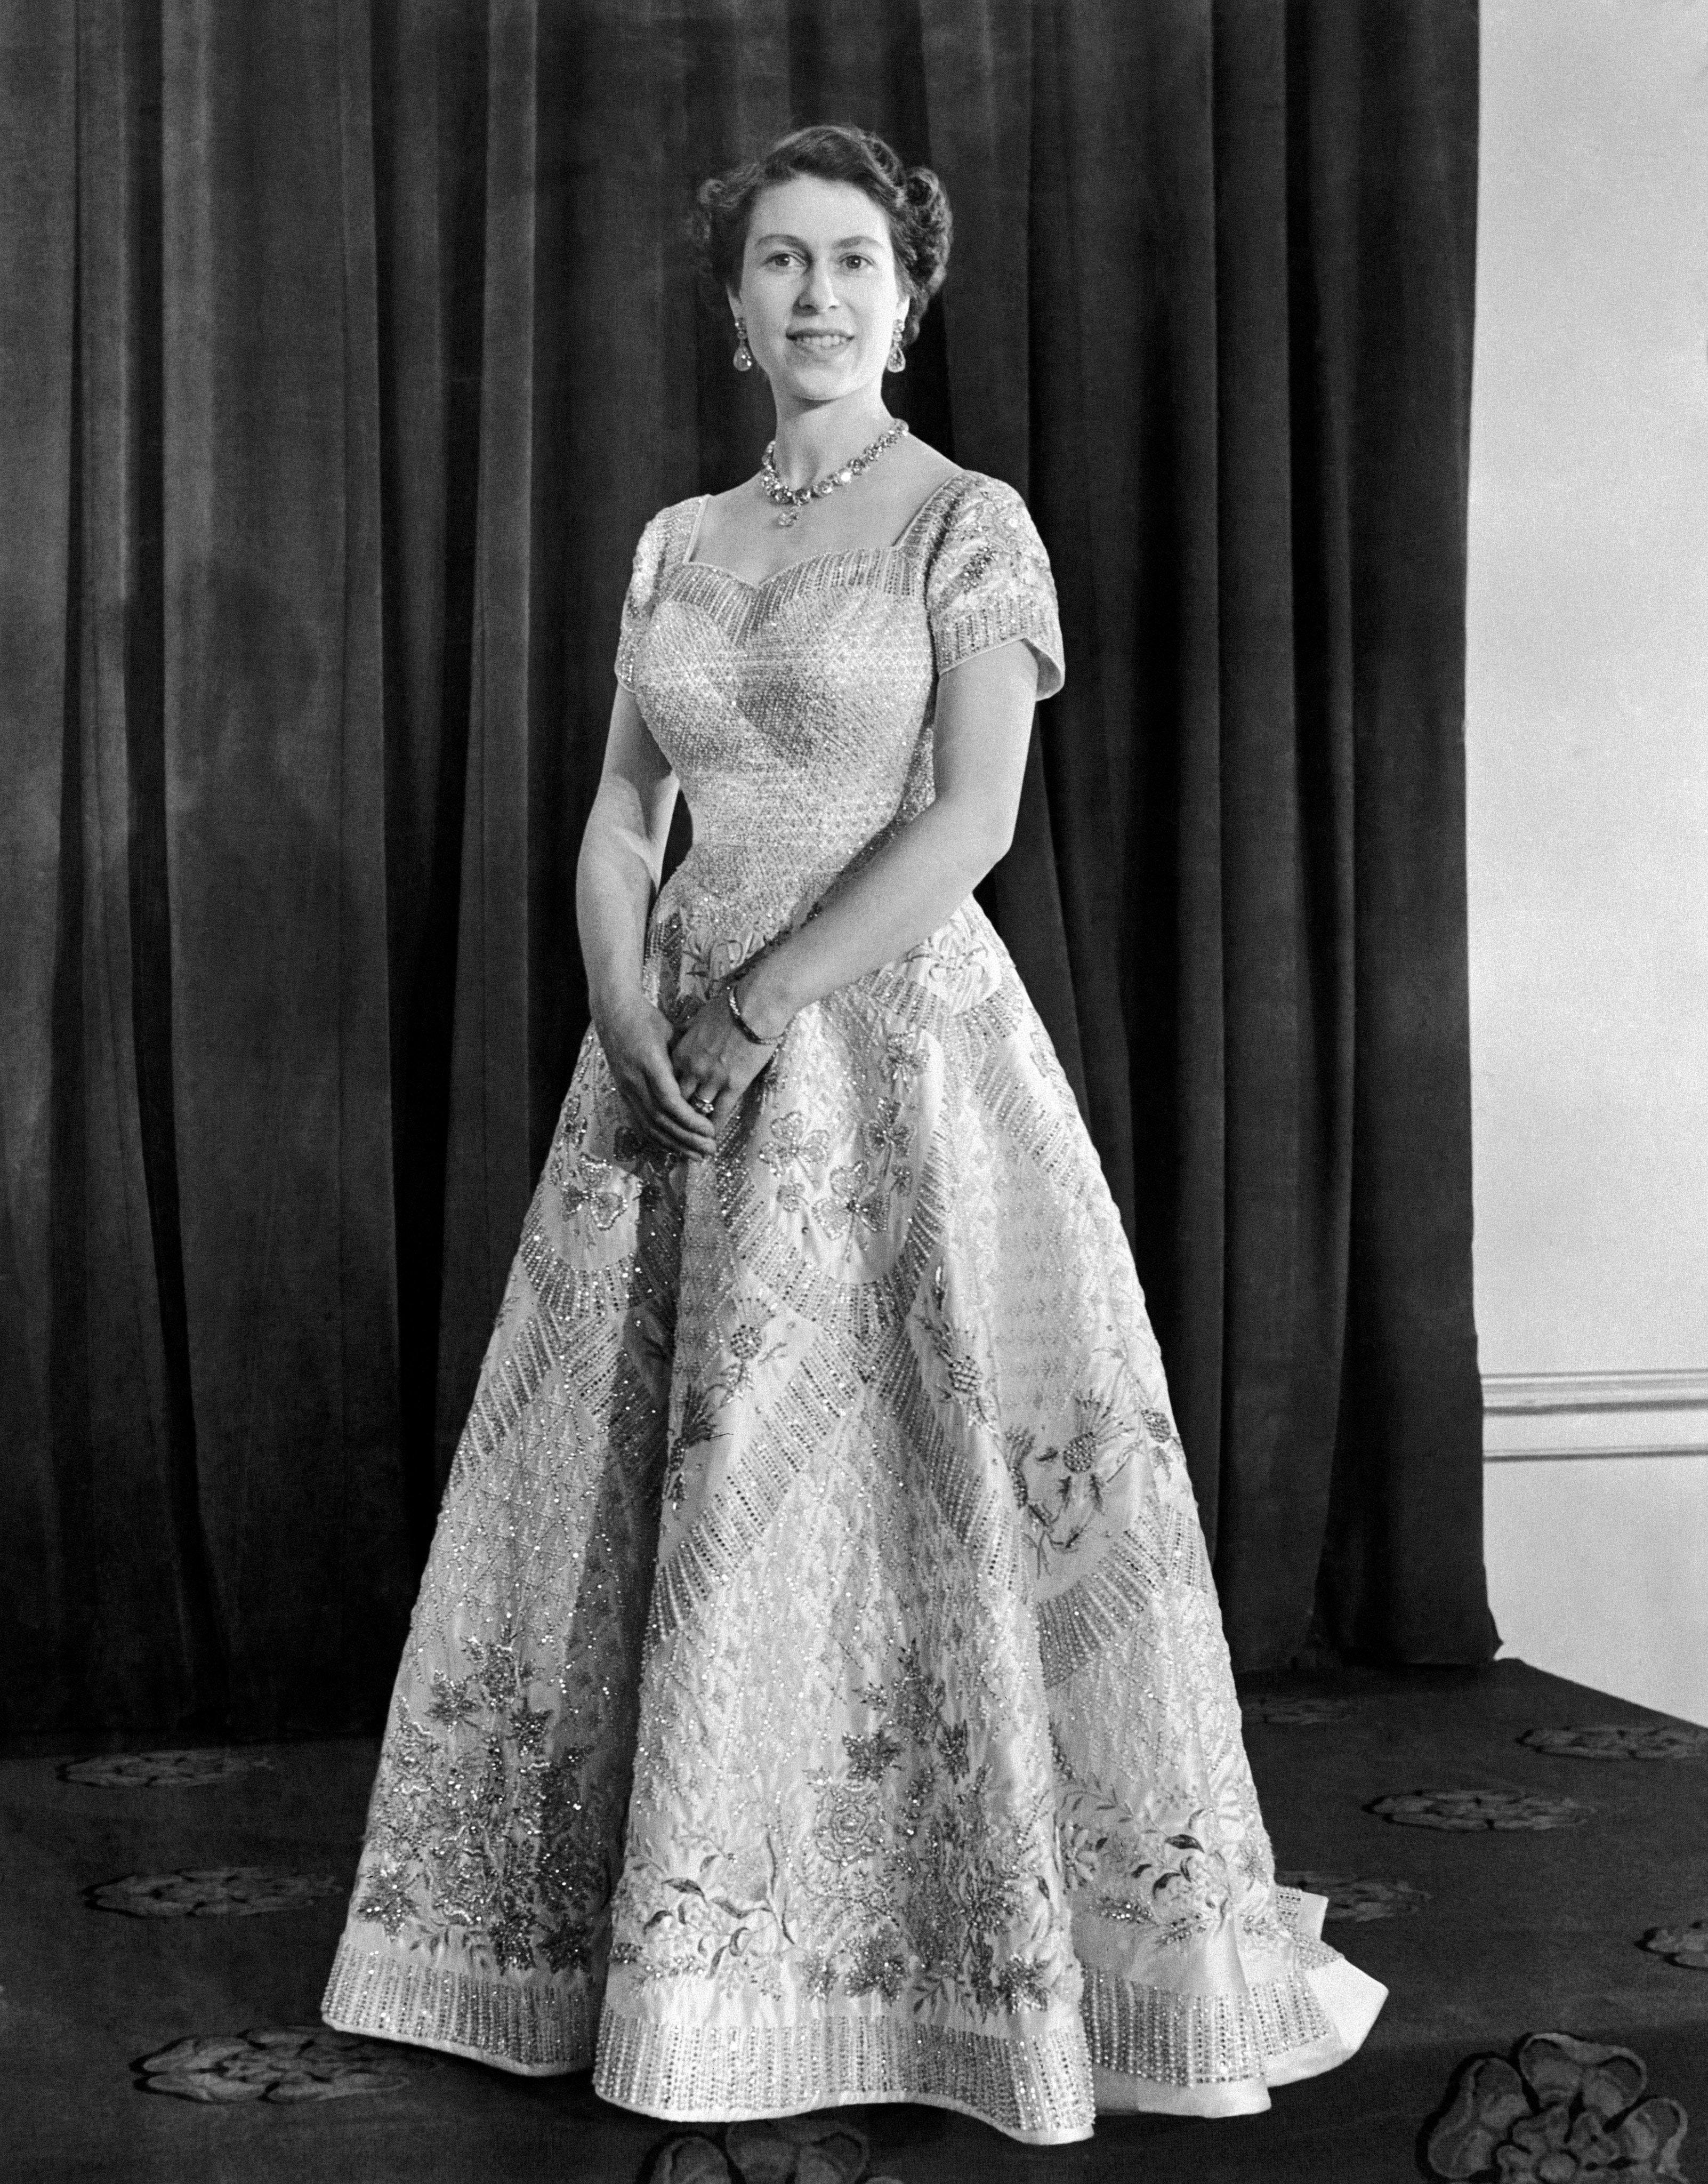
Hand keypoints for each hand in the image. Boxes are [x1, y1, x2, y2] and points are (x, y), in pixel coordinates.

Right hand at [593, 994, 717, 1159]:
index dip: (690, 1121)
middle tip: (709, 1150)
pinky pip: (639, 1122)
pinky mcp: (623, 1092)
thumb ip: (686, 1055)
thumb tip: (709, 1073)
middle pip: (661, 1120)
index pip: (669, 1103)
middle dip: (687, 1139)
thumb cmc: (645, 1017)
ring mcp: (626, 1088)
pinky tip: (672, 1148)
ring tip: (696, 1156)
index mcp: (649, 1064)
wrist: (612, 1011)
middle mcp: (634, 1080)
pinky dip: (657, 1138)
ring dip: (674, 1144)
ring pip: (649, 1126)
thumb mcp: (670, 1031)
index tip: (710, 1130)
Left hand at [669, 986, 777, 1134]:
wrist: (755, 1005)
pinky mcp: (733, 1084)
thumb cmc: (730, 1006)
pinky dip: (714, 1126)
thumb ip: (690, 1037)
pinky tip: (712, 1136)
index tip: (667, 1107)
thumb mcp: (699, 1020)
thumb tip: (686, 1040)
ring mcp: (712, 1078)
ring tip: (693, 1138)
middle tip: (675, 1130)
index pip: (667, 1082)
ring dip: (694, 1126)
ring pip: (696, 1110)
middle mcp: (692, 1068)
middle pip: (677, 1100)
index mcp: (681, 1052)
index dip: (667, 1097)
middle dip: (676, 1116)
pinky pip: (720, 1112)